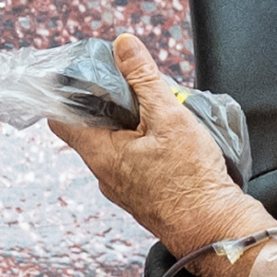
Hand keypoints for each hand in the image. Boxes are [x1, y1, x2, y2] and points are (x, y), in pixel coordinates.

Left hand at [40, 29, 265, 257]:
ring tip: (157, 106)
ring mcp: (122, 186)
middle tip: (132, 83)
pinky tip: (169, 134)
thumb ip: (144, 79)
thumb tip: (123, 46)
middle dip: (108, 101)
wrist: (214, 230)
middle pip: (91, 127)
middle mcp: (104, 173)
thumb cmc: (192, 181)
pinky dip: (144, 141)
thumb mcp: (169, 117)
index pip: (61, 117)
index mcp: (100, 154)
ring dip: (130, 122)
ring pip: (115, 143)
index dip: (65, 92)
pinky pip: (133, 159)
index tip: (79, 72)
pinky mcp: (142, 194)